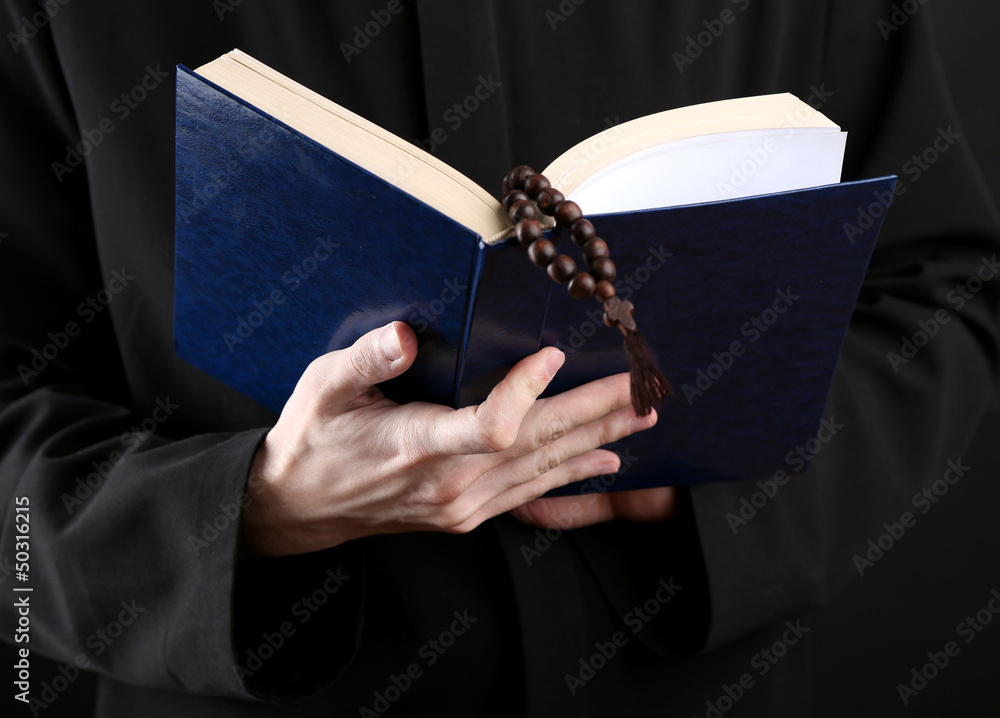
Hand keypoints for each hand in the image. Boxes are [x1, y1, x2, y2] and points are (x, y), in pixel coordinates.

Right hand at [241, 321, 656, 555]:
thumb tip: (401, 334)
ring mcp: (462, 505)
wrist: (298, 507)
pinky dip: (572, 475)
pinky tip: (604, 460)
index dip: (526, 392)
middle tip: (642, 388)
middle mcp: (450, 483)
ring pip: (544, 470)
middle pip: (538, 445)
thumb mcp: (323, 389)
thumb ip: (365, 360)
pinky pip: (531, 494)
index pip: (490, 425)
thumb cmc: (312, 442)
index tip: (553, 355)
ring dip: (597, 439)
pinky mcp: (466, 513)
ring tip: (641, 416)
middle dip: (595, 412)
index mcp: (417, 447)